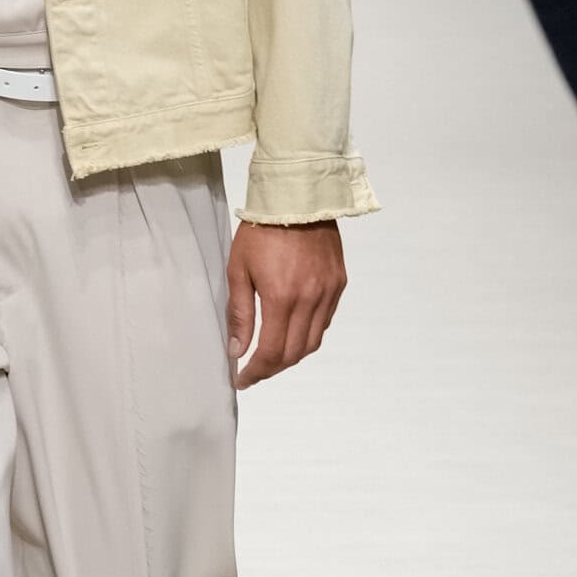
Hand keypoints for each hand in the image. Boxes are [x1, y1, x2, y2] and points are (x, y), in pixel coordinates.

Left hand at [226, 220, 345, 388]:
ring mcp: (328, 292)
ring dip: (292, 355)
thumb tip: (238, 350)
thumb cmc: (262, 230)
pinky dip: (308, 334)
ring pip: (313, 341)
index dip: (256, 372)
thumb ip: (240, 313)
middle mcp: (311, 299)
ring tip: (272, 355)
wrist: (298, 198)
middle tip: (253, 371)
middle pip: (295, 353)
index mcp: (282, 297)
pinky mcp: (339, 283)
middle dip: (272, 368)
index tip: (242, 378)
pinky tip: (292, 330)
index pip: (272, 352)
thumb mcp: (239, 270)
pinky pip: (325, 321)